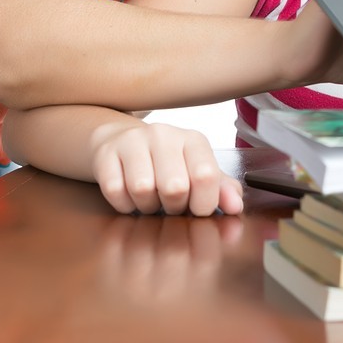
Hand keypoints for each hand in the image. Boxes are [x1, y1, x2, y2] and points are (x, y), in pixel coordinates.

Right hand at [91, 121, 243, 215]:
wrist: (122, 143)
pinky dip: (124, 203)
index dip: (203, 204)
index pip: (206, 176)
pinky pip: (115, 191)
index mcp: (193, 140)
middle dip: (173, 207)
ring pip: (143, 190)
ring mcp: (133, 141)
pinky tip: (129, 195)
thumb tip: (236, 206)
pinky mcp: (106, 153)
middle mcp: (165, 134)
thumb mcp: (196, 171)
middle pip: (175, 187)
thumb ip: (221, 188)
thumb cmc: (167, 163)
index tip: (196, 208)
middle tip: (170, 202)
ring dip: (147, 206)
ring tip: (150, 197)